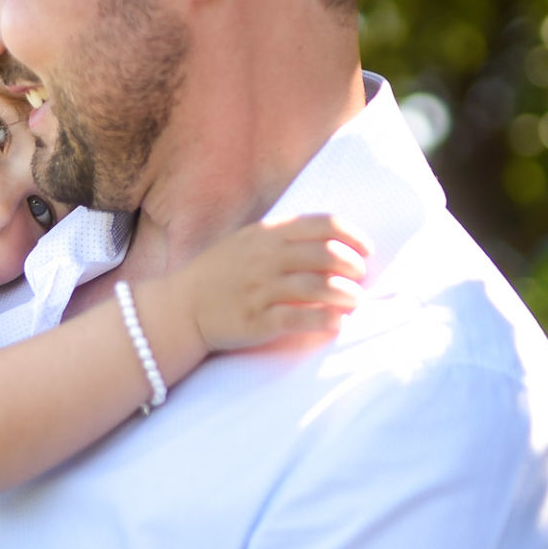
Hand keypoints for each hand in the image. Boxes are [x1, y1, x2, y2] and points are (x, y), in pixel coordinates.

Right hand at [188, 213, 369, 353]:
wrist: (182, 307)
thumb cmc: (221, 273)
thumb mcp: (249, 241)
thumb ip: (285, 238)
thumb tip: (333, 244)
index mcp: (268, 234)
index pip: (323, 225)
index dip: (353, 236)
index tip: (366, 251)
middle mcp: (266, 258)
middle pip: (327, 254)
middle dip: (354, 267)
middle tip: (361, 278)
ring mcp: (261, 289)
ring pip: (319, 286)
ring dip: (347, 295)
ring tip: (356, 301)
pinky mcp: (257, 320)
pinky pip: (300, 318)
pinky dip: (325, 320)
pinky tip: (337, 323)